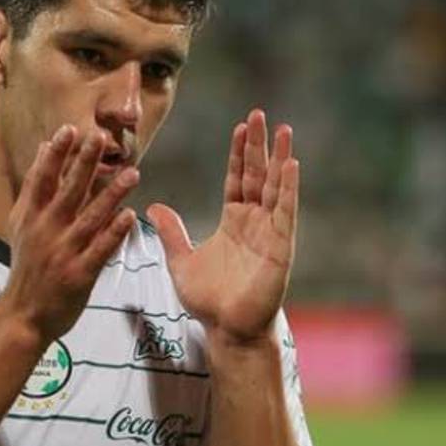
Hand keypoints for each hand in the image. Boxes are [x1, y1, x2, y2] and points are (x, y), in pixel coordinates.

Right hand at [1, 126, 138, 342]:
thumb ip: (35, 188)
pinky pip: (100, 250)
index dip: (55, 154)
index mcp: (30, 218)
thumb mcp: (22, 225)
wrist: (24, 315)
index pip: (42, 179)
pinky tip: (129, 216)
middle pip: (67, 192)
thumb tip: (43, 149)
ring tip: (133, 174)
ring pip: (90, 218)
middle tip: (100, 137)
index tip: (68, 130)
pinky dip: (114, 233)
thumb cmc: (27, 267)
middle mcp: (45, 232)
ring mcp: (63, 253)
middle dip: (84, 164)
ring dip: (111, 195)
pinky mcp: (80, 274)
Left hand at [148, 109, 297, 345]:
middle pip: (258, 175)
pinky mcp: (280, 247)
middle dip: (259, 146)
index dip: (239, 153)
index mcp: (234, 222)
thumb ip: (172, 232)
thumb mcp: (181, 260)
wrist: (228, 331)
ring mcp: (270, 233)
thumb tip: (154, 206)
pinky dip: (289, 189)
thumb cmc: (210, 302)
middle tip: (259, 114)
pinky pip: (285, 212)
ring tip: (283, 130)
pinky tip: (291, 165)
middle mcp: (255, 223)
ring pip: (276, 188)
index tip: (241, 127)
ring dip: (280, 159)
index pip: (238, 179)